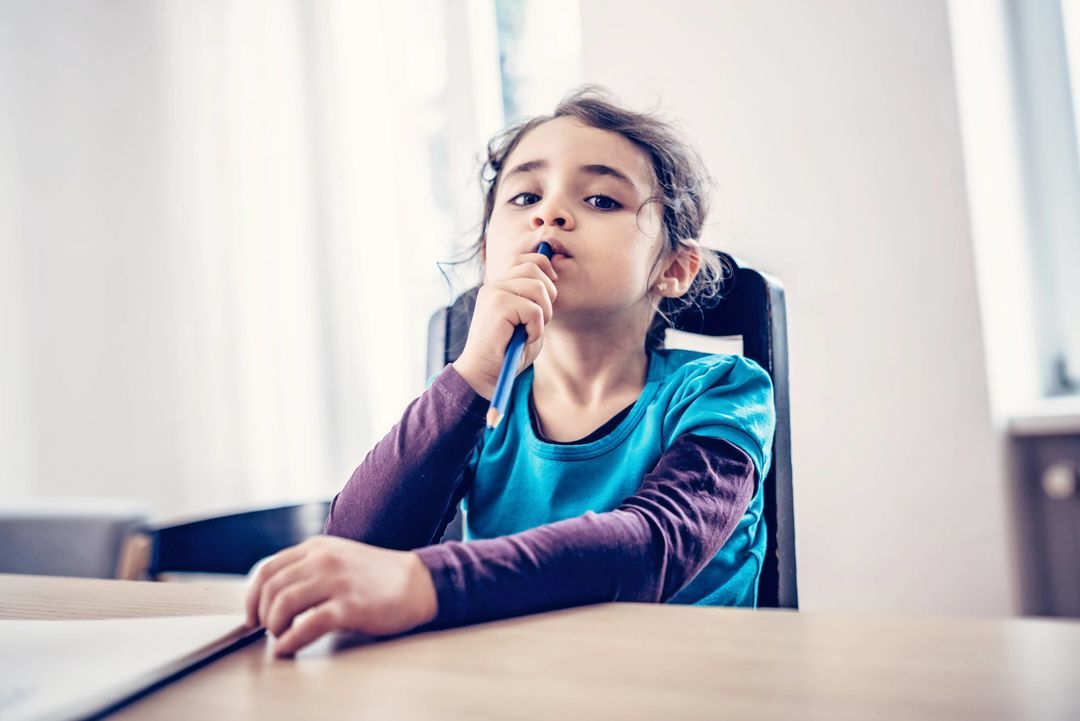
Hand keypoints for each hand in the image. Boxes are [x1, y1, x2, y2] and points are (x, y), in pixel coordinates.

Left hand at [244, 536, 437, 656]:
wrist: (417, 583)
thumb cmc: (377, 576)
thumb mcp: (338, 558)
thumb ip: (309, 569)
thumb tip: (274, 596)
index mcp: (317, 547)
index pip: (268, 569)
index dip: (252, 597)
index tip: (252, 616)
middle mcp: (323, 560)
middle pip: (270, 588)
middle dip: (262, 614)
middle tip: (268, 631)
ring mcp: (336, 582)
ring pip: (283, 604)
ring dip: (274, 627)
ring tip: (280, 638)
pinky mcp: (350, 606)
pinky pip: (307, 625)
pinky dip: (290, 640)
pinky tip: (289, 648)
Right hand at [453, 251, 557, 398]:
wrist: (484, 374)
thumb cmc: (509, 353)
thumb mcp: (527, 322)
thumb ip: (536, 300)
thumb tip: (552, 278)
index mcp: (500, 286)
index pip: (525, 260)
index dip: (544, 267)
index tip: (551, 290)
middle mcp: (495, 286)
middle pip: (533, 268)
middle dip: (548, 294)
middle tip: (542, 320)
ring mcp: (494, 293)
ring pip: (537, 287)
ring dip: (544, 313)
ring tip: (532, 330)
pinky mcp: (497, 306)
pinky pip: (534, 310)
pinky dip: (537, 328)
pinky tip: (525, 339)